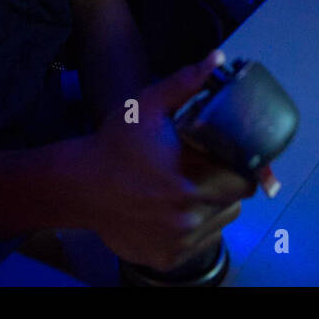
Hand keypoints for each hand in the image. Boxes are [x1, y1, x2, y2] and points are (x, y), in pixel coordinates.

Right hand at [76, 50, 258, 272]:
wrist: (77, 186)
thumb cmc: (113, 145)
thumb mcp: (148, 107)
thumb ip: (186, 83)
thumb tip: (218, 58)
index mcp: (189, 187)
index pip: (241, 183)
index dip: (239, 168)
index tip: (227, 158)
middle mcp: (185, 222)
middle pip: (232, 205)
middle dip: (223, 185)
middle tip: (201, 170)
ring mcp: (175, 245)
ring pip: (217, 225)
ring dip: (210, 208)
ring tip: (187, 188)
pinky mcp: (164, 260)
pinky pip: (195, 245)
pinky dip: (191, 229)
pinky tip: (171, 209)